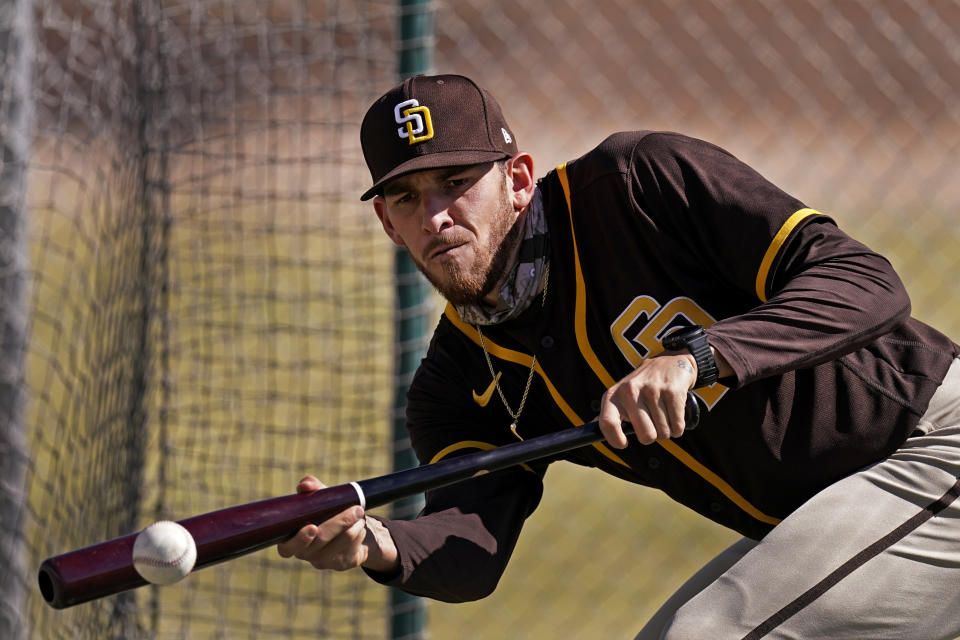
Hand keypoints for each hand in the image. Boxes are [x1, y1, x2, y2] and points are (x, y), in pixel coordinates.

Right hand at [276, 476, 399, 573]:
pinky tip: (359, 527)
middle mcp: (304, 554)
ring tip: (359, 513)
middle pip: (321, 539)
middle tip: (357, 509)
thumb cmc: (328, 511)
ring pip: (342, 540)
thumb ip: (311, 488)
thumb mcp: (320, 498)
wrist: (350, 528)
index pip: (287, 548)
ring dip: (354, 523)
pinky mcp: (340, 564)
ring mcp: (322, 561)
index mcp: (290, 539)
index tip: (313, 527)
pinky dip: (360, 531)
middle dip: (340, 522)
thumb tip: (304, 486)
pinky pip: (353, 546)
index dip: (299, 539)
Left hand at [597, 352, 696, 447]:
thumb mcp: (620, 395)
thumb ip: (610, 414)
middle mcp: (630, 391)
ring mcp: (652, 390)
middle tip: (651, 422)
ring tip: (662, 412)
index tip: (624, 443)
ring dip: (666, 429)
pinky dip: (678, 426)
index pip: (607, 423)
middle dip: (652, 435)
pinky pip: (678, 426)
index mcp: (614, 395)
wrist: (670, 363)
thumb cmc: (641, 386)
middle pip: (646, 436)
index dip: (615, 439)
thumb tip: (591, 433)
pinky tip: (673, 412)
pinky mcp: (672, 391)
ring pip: (663, 433)